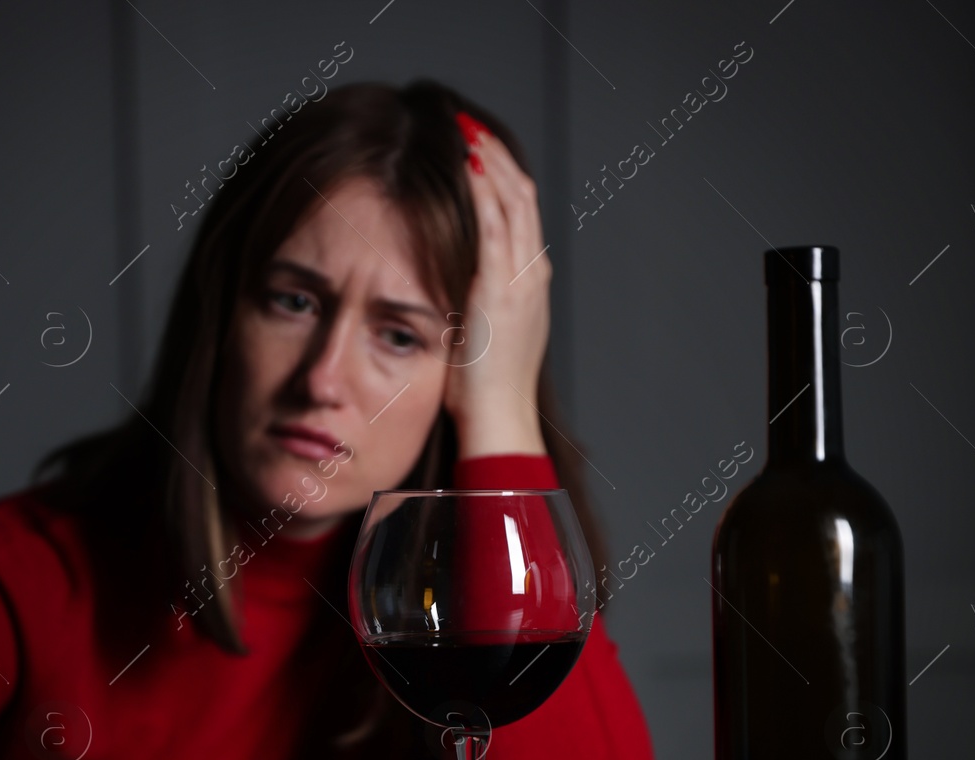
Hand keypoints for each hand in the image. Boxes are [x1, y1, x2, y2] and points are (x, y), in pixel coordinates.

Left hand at [444, 112, 549, 458]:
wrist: (499, 421)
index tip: (475, 148)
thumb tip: (442, 290)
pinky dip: (483, 192)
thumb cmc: (481, 393)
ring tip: (465, 130)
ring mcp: (521, 280)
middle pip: (522, 195)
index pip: (520, 213)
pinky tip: (466, 167)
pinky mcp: (502, 290)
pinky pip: (496, 227)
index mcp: (529, 284)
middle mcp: (532, 275)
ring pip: (513, 201)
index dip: (500, 175)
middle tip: (467, 124)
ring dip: (488, 162)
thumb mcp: (478, 336)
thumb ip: (468, 305)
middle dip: (495, 155)